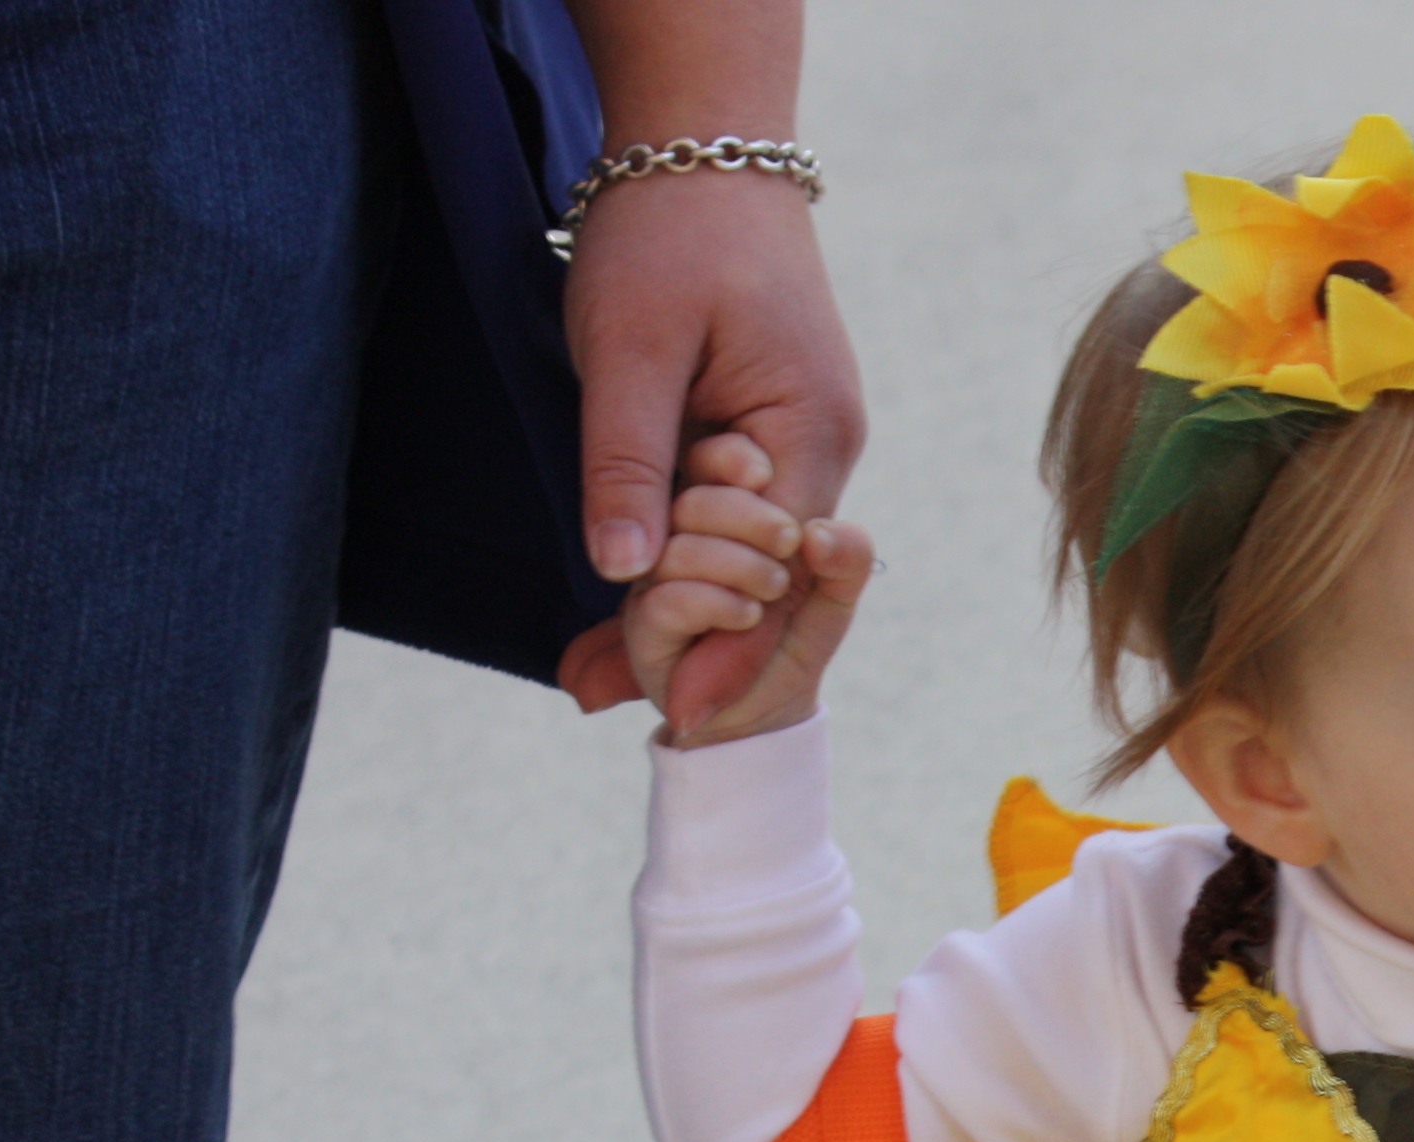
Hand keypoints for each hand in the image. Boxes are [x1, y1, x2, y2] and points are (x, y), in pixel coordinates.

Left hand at [556, 160, 862, 714]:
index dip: (721, 646)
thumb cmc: (668, 233)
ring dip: (674, 603)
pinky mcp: (773, 431)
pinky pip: (732, 513)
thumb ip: (628, 461)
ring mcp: (806, 443)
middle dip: (688, 642)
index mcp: (810, 437)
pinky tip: (623, 594)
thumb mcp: (628, 348)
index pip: (775, 573)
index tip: (675, 719)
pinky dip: (680, 552)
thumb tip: (623, 572)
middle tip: (592, 693)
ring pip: (744, 552)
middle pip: (764, 579)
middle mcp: (826, 452)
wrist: (705, 149)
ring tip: (588, 669)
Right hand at [622, 432, 871, 745]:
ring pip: (676, 548)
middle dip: (745, 514)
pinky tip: (749, 615)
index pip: (706, 460)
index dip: (733, 458)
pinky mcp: (645, 627)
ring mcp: (655, 581)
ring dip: (737, 565)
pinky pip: (665, 599)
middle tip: (787, 541)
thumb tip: (822, 534)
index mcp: (714, 512)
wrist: (768, 709)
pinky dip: (715, 603)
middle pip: (689, 498)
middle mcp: (676, 539)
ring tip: (775, 589)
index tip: (766, 472)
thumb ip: (846, 558)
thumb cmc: (795, 635)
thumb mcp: (834, 593)